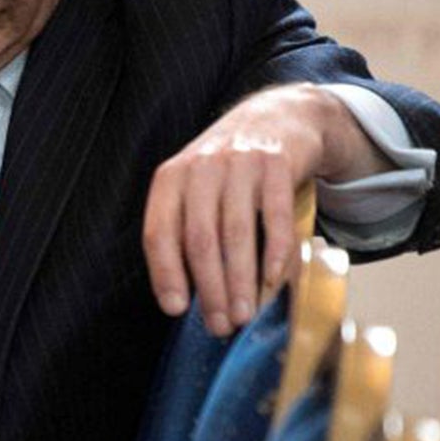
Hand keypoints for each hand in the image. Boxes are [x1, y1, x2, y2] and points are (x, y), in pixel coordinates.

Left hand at [143, 83, 380, 334]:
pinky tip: (273, 281)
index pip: (160, 233)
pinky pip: (276, 216)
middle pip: (200, 239)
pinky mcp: (278, 164)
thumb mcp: (195, 188)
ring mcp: (241, 163)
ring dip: (240, 280)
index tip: (176, 309)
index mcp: (171, 179)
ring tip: (244, 315)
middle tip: (220, 324)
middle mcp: (201, 168)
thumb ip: (186, 229)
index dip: (166, 274)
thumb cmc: (229, 169)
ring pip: (237, 232)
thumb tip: (185, 295)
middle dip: (210, 289)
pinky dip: (275, 252)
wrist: (279, 116)